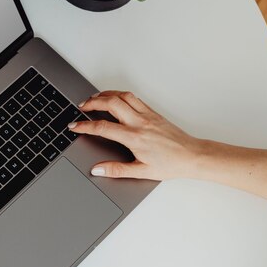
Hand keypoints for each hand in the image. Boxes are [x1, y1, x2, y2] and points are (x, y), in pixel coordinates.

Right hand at [70, 91, 266, 206]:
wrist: (192, 156)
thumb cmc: (171, 164)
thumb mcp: (141, 172)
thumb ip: (116, 170)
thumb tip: (97, 170)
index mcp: (134, 137)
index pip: (103, 127)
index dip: (85, 125)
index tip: (74, 126)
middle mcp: (139, 122)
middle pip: (111, 103)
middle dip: (92, 102)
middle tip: (81, 107)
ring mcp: (147, 115)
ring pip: (122, 96)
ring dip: (105, 94)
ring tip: (94, 98)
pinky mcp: (153, 112)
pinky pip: (134, 98)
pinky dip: (119, 95)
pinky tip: (115, 98)